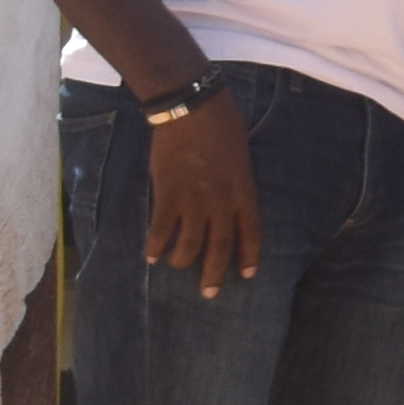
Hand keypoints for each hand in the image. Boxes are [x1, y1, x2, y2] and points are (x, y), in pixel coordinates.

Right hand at [140, 91, 266, 297]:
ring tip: (176, 265)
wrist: (193, 110)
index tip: (247, 275)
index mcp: (244, 192)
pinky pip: (161, 230)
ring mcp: (194, 201)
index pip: (251, 233)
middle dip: (214, 273)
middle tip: (209, 294)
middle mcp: (222, 203)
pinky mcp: (167, 195)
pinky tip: (151, 255)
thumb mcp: (241, 156)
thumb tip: (230, 198)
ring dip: (182, 260)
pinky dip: (155, 245)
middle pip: (220, 247)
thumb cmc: (223, 125)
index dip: (249, 256)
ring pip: (189, 244)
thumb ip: (237, 182)